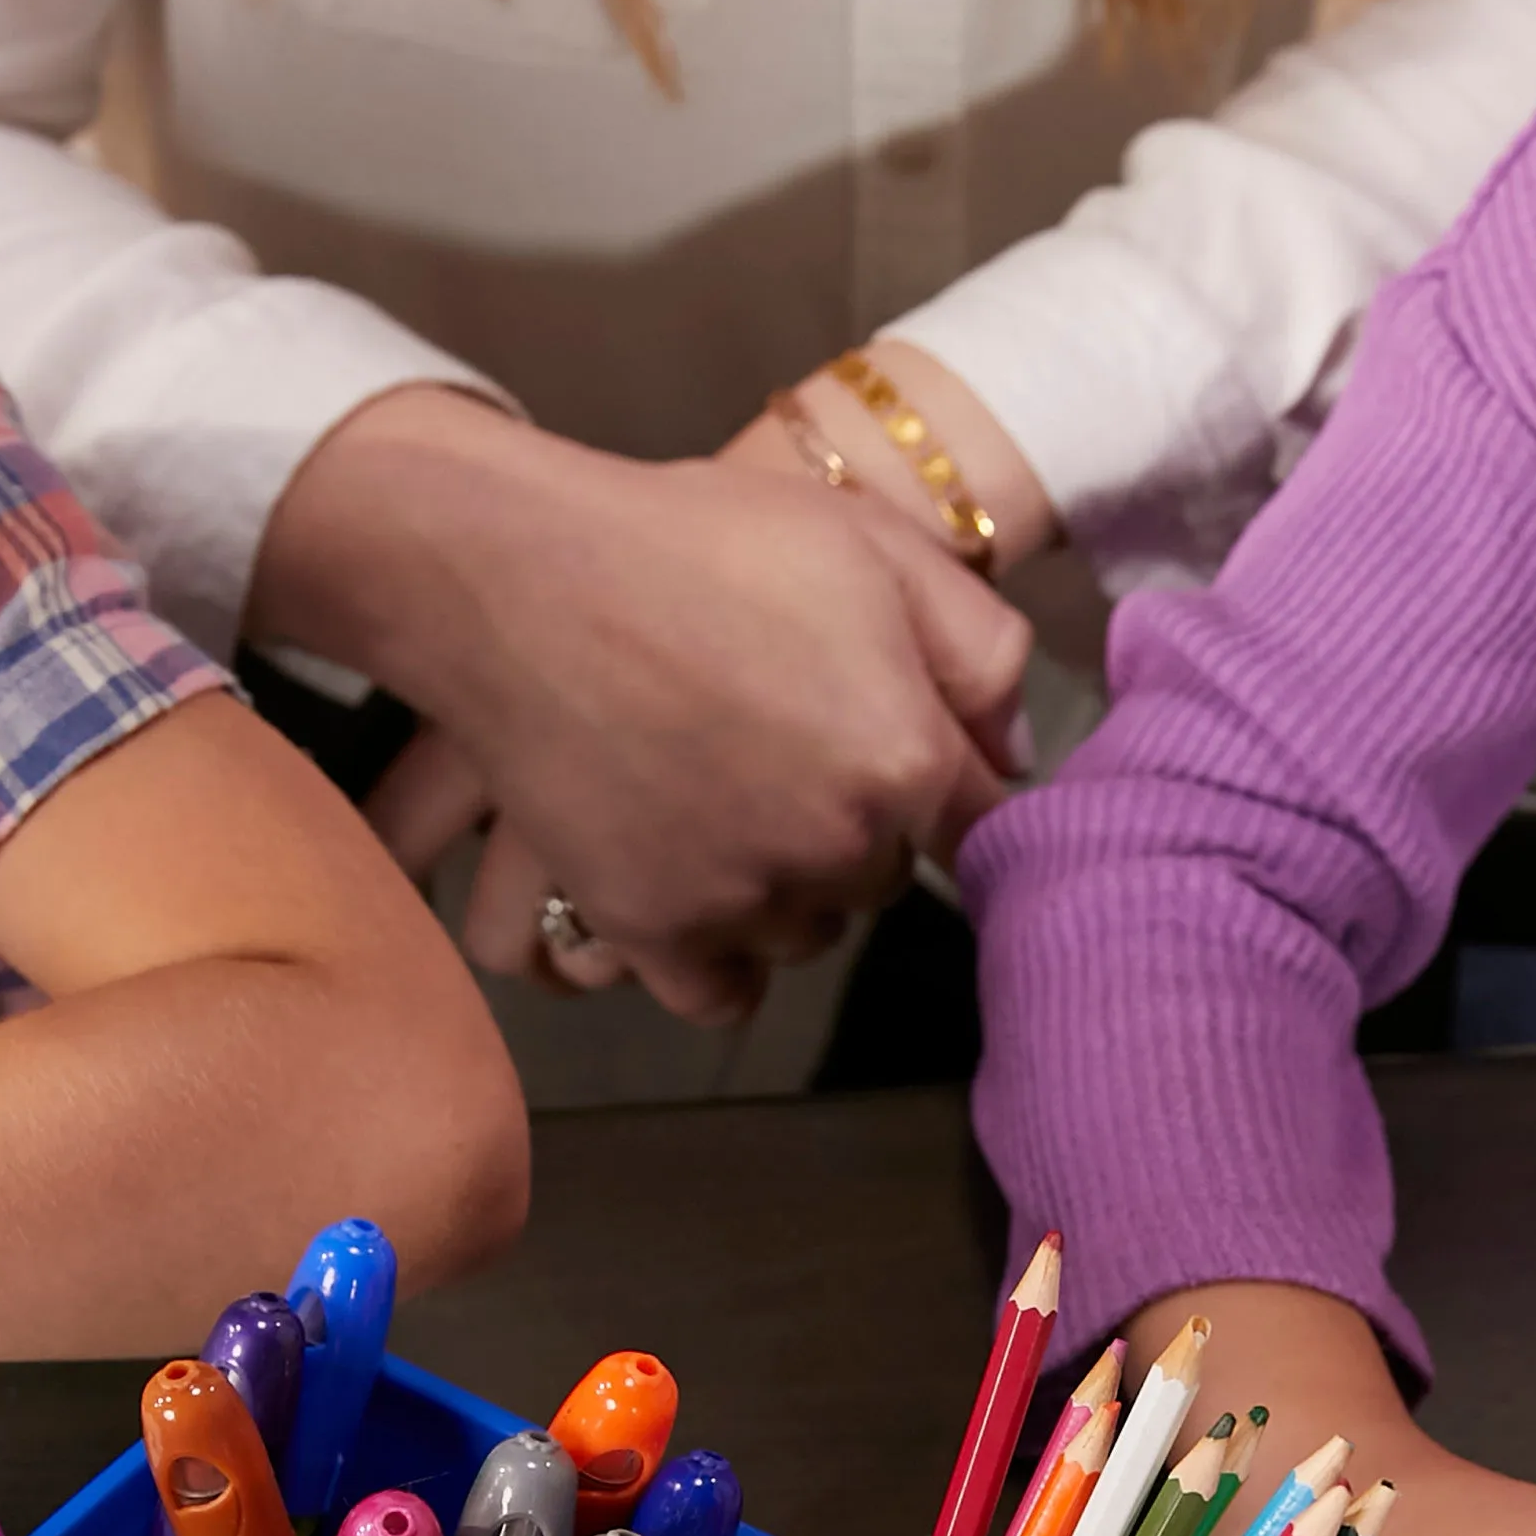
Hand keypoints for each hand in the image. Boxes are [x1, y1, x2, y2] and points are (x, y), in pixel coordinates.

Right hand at [255, 388, 1032, 1020]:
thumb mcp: (870, 546)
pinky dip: (720, 958)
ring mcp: (739, 899)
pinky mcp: (649, 932)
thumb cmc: (694, 541)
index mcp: (904, 754)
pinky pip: (721, 993)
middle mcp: (835, 847)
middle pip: (883, 879)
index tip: (895, 756)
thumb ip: (978, 649)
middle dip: (854, 826)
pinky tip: (699, 890)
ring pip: (807, 936)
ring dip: (785, 892)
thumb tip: (1018, 753)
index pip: (978, 822)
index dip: (943, 787)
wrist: (517, 581)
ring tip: (723, 804)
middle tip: (780, 748)